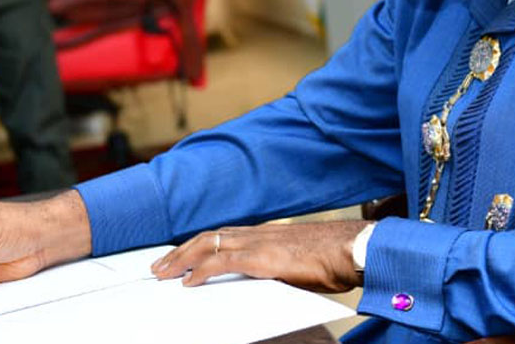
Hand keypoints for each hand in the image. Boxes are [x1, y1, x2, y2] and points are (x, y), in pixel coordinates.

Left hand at [150, 220, 367, 293]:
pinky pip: (223, 262)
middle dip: (180, 251)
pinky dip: (203, 270)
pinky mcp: (263, 258)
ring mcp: (260, 243)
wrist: (354, 249)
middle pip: (208, 236)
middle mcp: (259, 233)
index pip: (222, 235)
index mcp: (266, 233)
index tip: (181, 256)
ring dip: (182, 259)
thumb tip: (263, 280)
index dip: (197, 245)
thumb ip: (276, 266)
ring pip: (209, 244)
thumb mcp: (298, 261)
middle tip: (160, 266)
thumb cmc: (334, 257)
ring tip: (164, 273)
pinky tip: (189, 281)